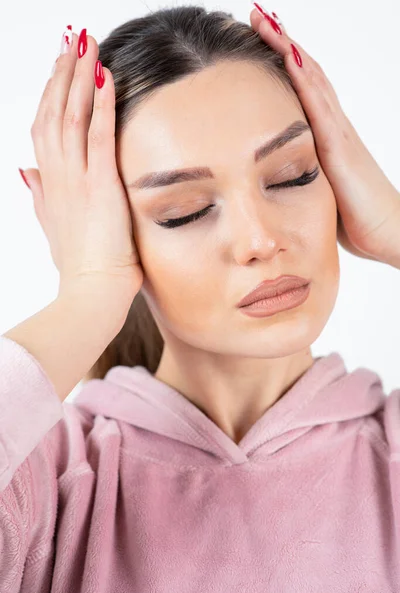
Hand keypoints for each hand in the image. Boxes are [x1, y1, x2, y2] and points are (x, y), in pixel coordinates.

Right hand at [21, 28, 143, 310]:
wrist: (90, 295)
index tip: (59, 67)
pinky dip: (102, 106)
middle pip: (54, 112)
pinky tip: (106, 78)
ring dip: (78, 76)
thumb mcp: (52, 224)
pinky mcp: (100, 187)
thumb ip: (40, 195)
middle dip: (62, 72)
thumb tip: (25, 171)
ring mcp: (77, 179)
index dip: (51, 94)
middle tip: (71, 38)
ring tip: (86, 42)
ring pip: (72, 116)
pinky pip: (99, 137)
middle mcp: (58, 175)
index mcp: (50, 182)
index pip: (46, 127)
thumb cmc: (78, 266)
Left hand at [250, 6, 399, 268]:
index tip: (259, 37)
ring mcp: (338, 132)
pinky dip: (304, 79)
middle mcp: (333, 125)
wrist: (390, 232)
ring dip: (288, 47)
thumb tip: (273, 178)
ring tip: (267, 19)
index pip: (302, 89)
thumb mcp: (320, 190)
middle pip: (306, 73)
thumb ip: (301, 175)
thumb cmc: (357, 218)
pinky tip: (288, 57)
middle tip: (259, 12)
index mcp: (326, 135)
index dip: (283, 61)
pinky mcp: (340, 148)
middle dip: (282, 41)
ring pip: (312, 79)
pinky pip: (319, 106)